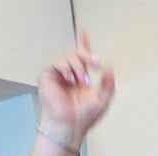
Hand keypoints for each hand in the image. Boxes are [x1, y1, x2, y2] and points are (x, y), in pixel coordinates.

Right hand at [37, 31, 115, 147]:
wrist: (69, 125)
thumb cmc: (84, 117)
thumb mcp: (103, 99)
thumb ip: (109, 84)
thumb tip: (109, 67)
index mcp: (81, 77)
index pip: (82, 56)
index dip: (82, 41)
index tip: (82, 28)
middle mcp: (70, 74)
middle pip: (77, 54)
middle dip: (87, 57)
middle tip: (96, 65)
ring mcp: (58, 74)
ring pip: (69, 57)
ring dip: (78, 68)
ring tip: (81, 82)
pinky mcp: (48, 76)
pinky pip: (57, 63)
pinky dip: (66, 69)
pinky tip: (70, 80)